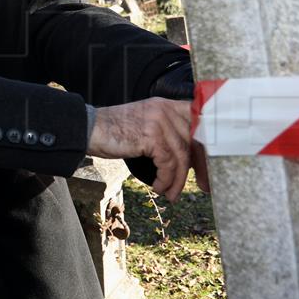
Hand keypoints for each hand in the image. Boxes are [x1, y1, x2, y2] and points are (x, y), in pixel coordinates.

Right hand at [87, 98, 204, 201]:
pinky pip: (167, 163)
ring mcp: (159, 121)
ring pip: (181, 156)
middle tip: (204, 186)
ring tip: (171, 193)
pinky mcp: (151, 135)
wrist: (89, 129)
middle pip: (196, 140)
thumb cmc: (115, 132)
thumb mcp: (146, 126)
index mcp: (167, 105)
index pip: (199, 123)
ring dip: (177, 180)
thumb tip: (188, 159)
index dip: (207, 147)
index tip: (208, 168)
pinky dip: (165, 179)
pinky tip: (158, 187)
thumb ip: (167, 134)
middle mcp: (166, 109)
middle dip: (201, 167)